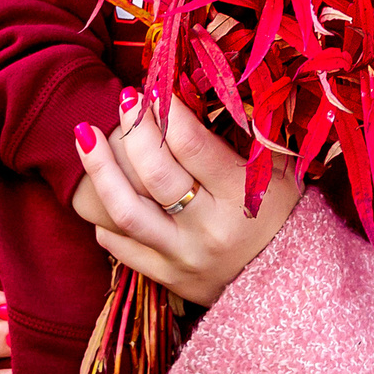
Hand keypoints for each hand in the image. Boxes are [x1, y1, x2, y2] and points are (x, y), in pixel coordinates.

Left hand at [75, 89, 304, 308]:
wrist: (290, 286)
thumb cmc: (285, 214)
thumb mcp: (278, 171)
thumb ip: (245, 135)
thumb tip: (199, 90)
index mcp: (240, 197)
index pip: (192, 145)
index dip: (167, 111)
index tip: (154, 87)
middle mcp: (207, 230)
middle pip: (154, 173)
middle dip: (133, 129)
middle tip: (124, 98)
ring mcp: (182, 257)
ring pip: (125, 211)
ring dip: (99, 168)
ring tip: (84, 133)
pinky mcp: (166, 278)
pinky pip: (120, 246)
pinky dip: (104, 216)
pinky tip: (103, 187)